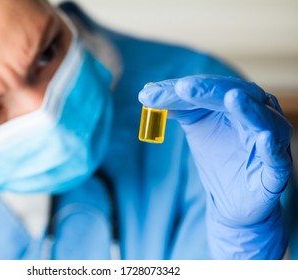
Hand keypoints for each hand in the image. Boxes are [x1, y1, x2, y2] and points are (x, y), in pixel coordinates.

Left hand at [139, 75, 292, 257]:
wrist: (231, 201)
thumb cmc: (217, 159)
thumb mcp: (195, 129)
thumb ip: (179, 108)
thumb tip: (149, 92)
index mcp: (238, 104)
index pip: (210, 88)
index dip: (182, 88)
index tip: (149, 93)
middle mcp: (257, 116)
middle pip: (236, 95)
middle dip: (209, 91)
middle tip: (182, 88)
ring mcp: (270, 142)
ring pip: (264, 120)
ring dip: (248, 110)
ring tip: (232, 98)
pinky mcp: (276, 169)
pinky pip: (276, 157)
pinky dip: (271, 147)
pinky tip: (263, 139)